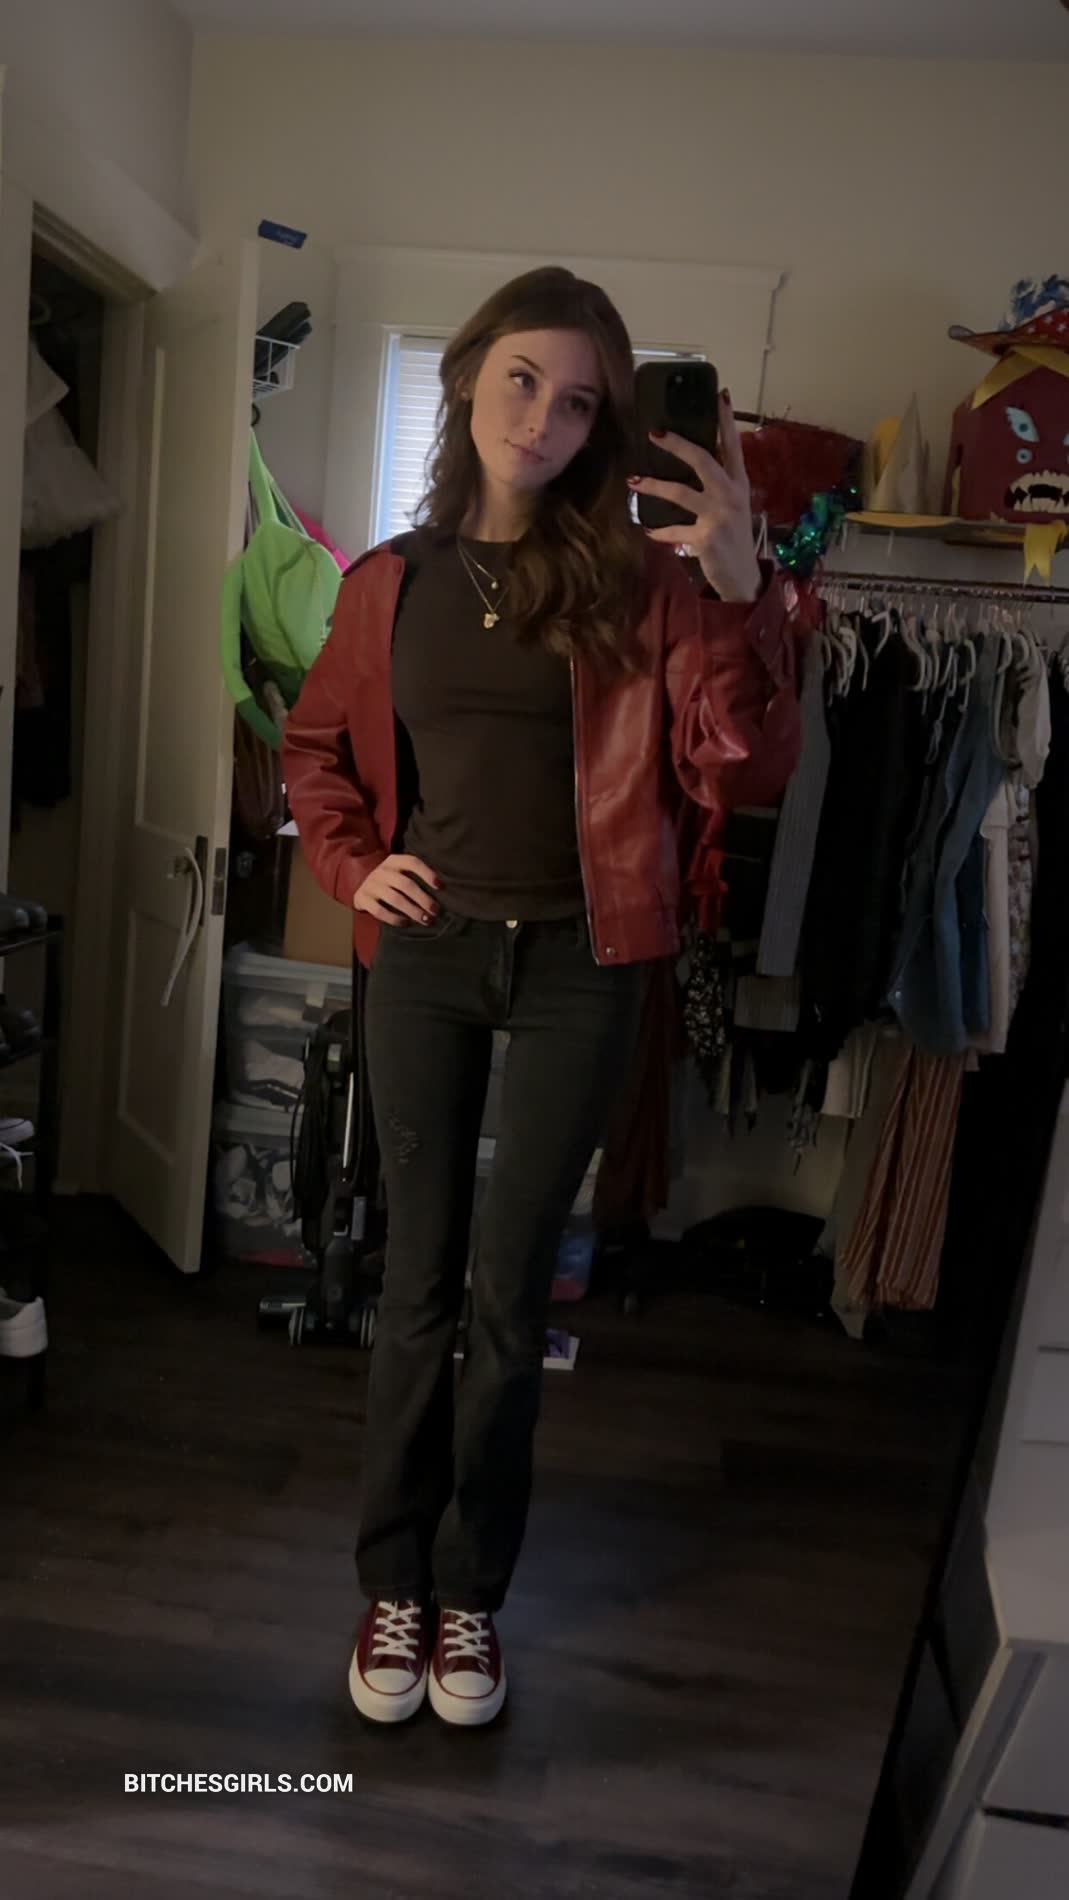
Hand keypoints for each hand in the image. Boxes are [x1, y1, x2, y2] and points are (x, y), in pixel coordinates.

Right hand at [354, 854, 441, 925]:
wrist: (363, 889)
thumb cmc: (390, 883)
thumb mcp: (399, 873)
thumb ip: (416, 877)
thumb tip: (442, 890)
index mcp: (393, 861)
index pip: (412, 862)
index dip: (427, 873)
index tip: (440, 887)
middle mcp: (381, 871)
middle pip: (405, 884)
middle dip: (423, 899)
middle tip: (436, 911)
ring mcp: (371, 885)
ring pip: (394, 899)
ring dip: (413, 910)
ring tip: (426, 920)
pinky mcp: (362, 899)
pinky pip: (380, 911)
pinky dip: (395, 918)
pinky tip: (406, 923)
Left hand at [628, 389, 760, 602]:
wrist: (743, 577)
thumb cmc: (734, 536)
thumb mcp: (733, 505)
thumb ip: (718, 483)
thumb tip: (692, 458)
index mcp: (739, 483)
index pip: (733, 446)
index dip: (726, 420)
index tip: (720, 393)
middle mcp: (731, 495)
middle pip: (703, 460)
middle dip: (677, 444)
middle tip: (654, 433)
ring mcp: (718, 517)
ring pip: (680, 493)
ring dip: (654, 486)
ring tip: (633, 480)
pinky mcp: (705, 538)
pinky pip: (674, 531)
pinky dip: (659, 531)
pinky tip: (647, 529)